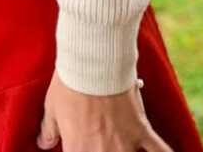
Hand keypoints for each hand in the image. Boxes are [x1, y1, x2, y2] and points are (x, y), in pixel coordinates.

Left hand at [36, 67, 172, 151]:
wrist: (93, 60)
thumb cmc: (69, 82)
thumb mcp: (52, 107)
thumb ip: (49, 130)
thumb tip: (43, 143)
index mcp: (78, 150)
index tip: (83, 150)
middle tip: (106, 145)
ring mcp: (124, 143)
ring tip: (128, 150)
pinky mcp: (140, 129)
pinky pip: (159, 150)